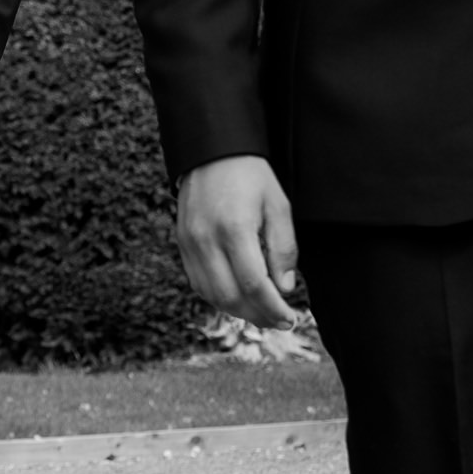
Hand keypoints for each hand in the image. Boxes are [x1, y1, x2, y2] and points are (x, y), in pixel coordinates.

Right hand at [175, 156, 299, 327]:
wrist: (212, 153)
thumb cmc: (251, 176)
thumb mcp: (278, 206)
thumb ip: (283, 248)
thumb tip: (284, 287)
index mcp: (234, 228)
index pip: (253, 283)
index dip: (273, 307)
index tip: (290, 318)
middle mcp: (206, 240)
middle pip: (230, 296)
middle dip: (257, 315)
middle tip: (279, 321)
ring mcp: (189, 244)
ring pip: (212, 295)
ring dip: (238, 311)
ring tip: (262, 313)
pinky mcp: (182, 245)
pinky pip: (198, 283)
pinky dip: (220, 297)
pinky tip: (239, 298)